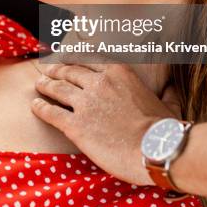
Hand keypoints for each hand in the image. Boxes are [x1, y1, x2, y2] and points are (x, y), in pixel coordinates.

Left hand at [31, 62, 180, 184]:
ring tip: (39, 85)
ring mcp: (85, 103)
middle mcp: (99, 82)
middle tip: (48, 71)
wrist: (155, 149)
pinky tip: (35, 106)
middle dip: (57, 70)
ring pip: (58, 88)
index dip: (76, 57)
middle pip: (70, 71)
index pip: (90, 58)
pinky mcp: (76, 125)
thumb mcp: (168, 102)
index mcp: (118, 72)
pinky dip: (41, 107)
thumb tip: (171, 87)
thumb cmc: (164, 128)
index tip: (69, 56)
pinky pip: (52, 112)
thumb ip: (166, 91)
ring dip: (46, 86)